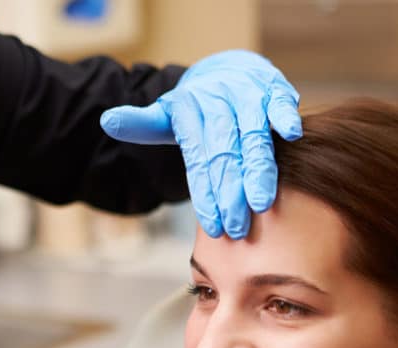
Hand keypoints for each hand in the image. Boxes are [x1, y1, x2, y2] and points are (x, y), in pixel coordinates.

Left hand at [101, 50, 301, 238]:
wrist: (228, 68)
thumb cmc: (199, 107)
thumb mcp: (167, 116)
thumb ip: (141, 125)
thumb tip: (107, 120)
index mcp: (190, 114)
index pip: (197, 161)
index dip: (205, 194)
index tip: (213, 225)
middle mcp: (218, 103)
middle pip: (224, 153)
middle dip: (230, 192)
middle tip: (236, 228)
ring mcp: (247, 95)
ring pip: (253, 134)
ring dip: (258, 170)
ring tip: (261, 204)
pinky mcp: (273, 88)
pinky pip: (280, 101)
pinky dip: (285, 115)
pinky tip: (290, 135)